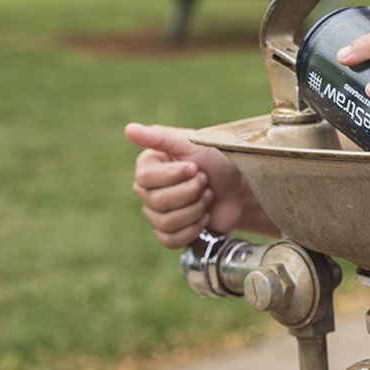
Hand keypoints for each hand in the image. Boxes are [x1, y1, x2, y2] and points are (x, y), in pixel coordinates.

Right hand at [127, 123, 266, 247]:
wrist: (241, 189)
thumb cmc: (218, 160)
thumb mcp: (191, 142)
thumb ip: (159, 136)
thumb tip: (128, 129)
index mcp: (148, 165)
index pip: (145, 178)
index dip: (175, 176)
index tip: (195, 167)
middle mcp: (147, 189)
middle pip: (157, 201)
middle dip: (191, 192)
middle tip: (205, 182)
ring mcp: (156, 213)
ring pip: (165, 222)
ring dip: (195, 210)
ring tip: (207, 197)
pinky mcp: (169, 233)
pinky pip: (169, 240)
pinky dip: (192, 230)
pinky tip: (204, 218)